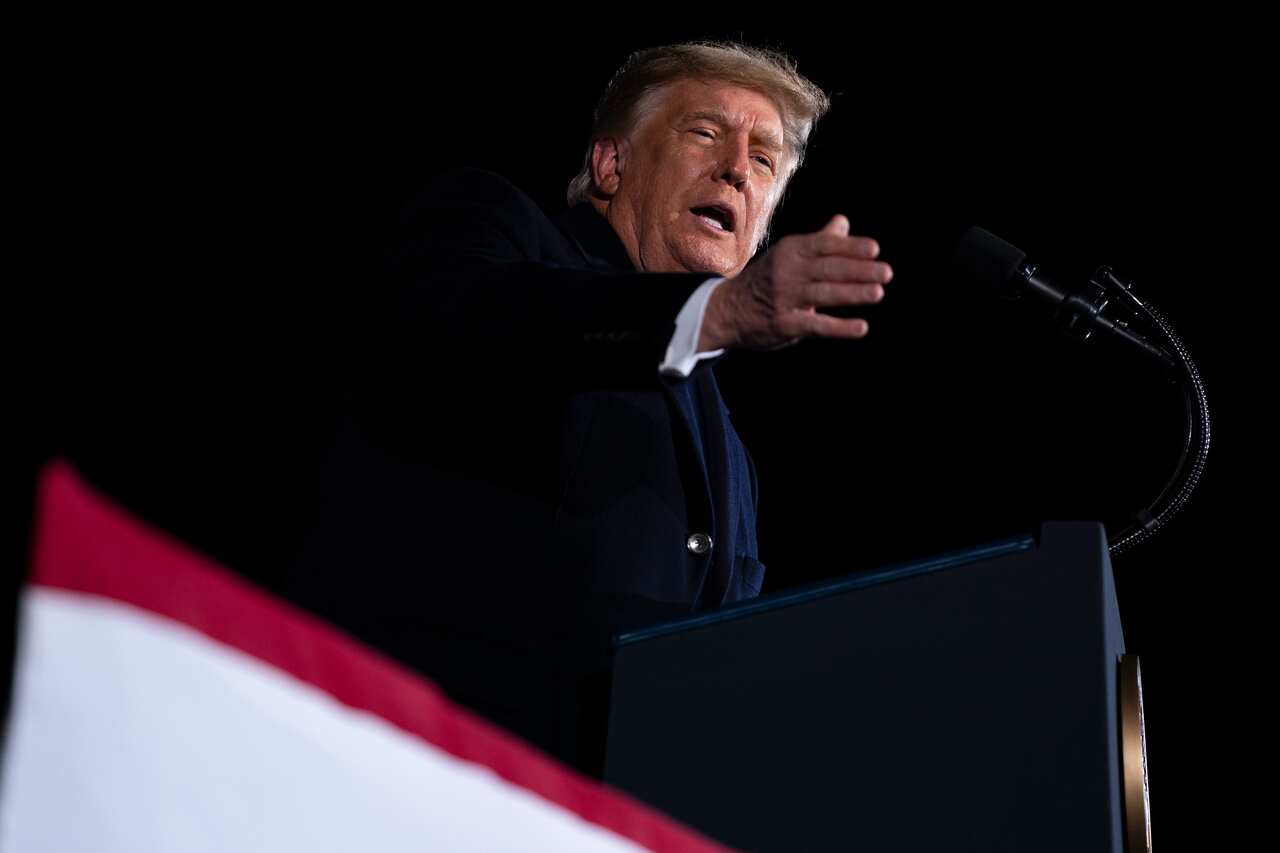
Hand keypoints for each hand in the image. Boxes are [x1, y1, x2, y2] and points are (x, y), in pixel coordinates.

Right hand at [699, 215, 891, 350]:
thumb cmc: (766, 280)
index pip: (825, 245)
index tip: (875, 249)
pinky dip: (840, 327)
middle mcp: (787, 271)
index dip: (850, 247)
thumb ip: (819, 241)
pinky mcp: (784, 324)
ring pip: (824, 294)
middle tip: (887, 272)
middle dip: (859, 270)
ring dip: (853, 293)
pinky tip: (861, 327)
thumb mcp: (787, 255)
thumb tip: (844, 221)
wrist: (726, 309)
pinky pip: (816, 325)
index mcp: (791, 251)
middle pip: (828, 268)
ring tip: (878, 292)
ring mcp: (784, 298)